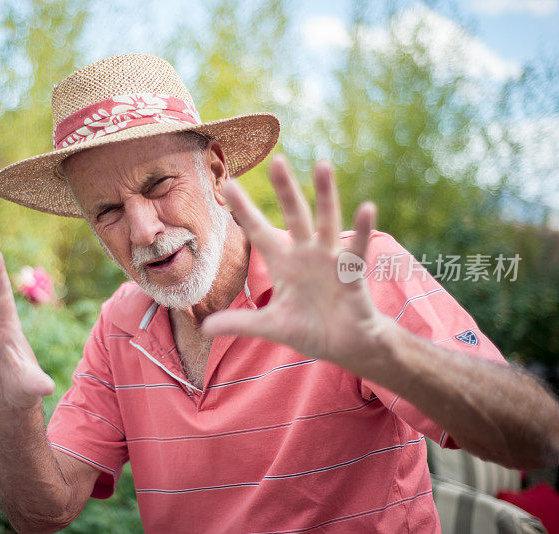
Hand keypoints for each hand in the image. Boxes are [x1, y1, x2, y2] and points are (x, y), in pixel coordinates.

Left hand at [202, 157, 390, 373]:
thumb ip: (240, 323)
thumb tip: (205, 328)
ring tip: (323, 165)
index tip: (228, 185)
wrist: (344, 345)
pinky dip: (362, 230)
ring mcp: (330, 260)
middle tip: (277, 160)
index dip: (245, 210)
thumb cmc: (308, 330)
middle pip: (295, 215)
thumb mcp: (270, 326)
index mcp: (283, 264)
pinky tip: (366, 208)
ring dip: (326, 194)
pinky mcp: (351, 273)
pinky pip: (357, 248)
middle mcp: (306, 254)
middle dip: (286, 189)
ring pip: (327, 221)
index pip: (259, 232)